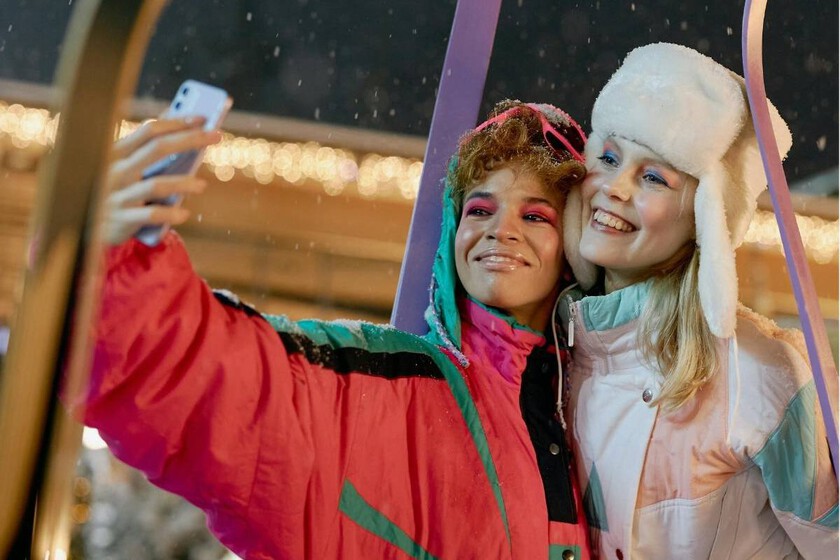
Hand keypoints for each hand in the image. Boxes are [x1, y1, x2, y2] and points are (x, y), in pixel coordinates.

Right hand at [104, 117, 221, 245]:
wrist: (85, 223)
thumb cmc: (114, 189)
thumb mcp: (124, 165)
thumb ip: (145, 145)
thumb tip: (174, 116)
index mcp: (117, 152)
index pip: (149, 130)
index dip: (177, 122)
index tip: (202, 118)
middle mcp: (116, 170)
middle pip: (158, 149)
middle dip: (190, 139)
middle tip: (216, 136)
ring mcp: (119, 195)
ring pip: (156, 184)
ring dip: (183, 183)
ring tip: (202, 185)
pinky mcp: (122, 219)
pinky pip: (152, 215)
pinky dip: (171, 214)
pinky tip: (184, 213)